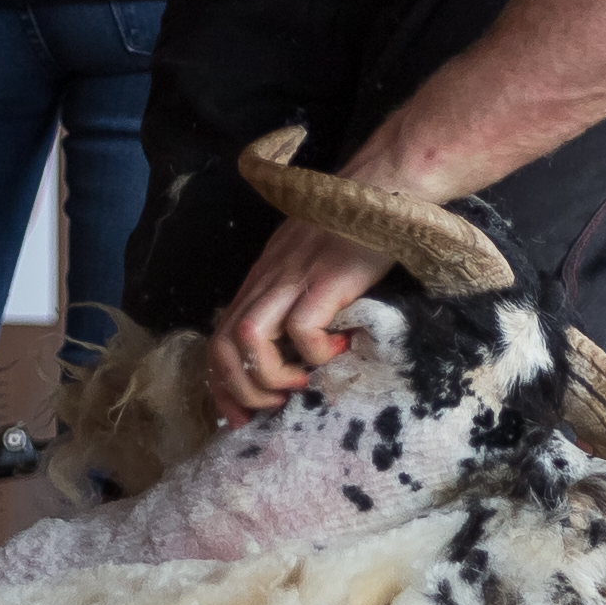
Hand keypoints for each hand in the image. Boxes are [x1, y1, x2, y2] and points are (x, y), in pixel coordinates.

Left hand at [207, 217, 391, 422]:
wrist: (387, 187)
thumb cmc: (355, 225)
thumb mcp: (308, 260)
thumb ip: (293, 294)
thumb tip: (292, 342)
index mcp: (261, 280)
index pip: (218, 338)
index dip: (221, 385)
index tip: (239, 417)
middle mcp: (267, 280)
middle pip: (223, 344)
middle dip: (238, 390)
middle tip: (271, 409)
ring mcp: (293, 279)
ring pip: (249, 339)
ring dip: (271, 376)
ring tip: (304, 383)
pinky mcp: (325, 280)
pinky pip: (302, 331)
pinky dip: (317, 353)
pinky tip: (343, 346)